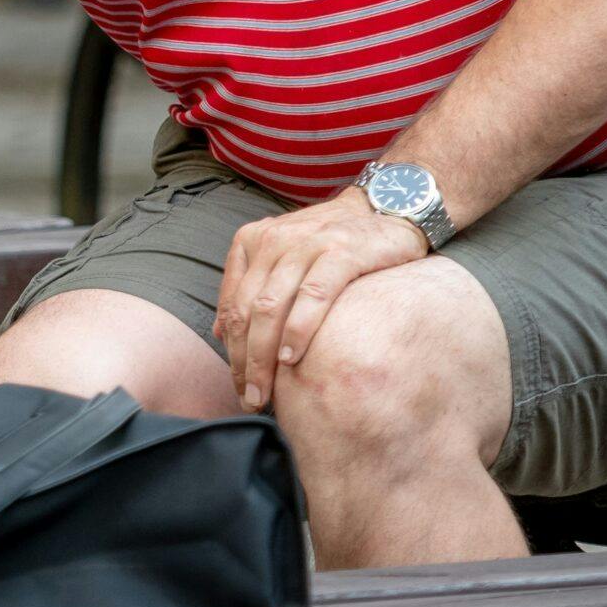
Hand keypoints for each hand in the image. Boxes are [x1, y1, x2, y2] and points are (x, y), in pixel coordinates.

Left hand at [216, 185, 426, 410]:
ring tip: (267, 391)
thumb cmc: (332, 242)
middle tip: (250, 398)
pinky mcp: (341, 252)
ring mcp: (305, 245)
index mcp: (251, 241)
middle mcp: (272, 240)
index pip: (231, 305)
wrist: (388, 208)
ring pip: (271, 307)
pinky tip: (293, 358)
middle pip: (246, 311)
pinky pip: (312, 296)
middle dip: (244, 362)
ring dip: (264, 355)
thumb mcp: (283, 256)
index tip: (238, 386)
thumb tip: (218, 332)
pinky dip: (299, 329)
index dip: (231, 351)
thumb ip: (251, 287)